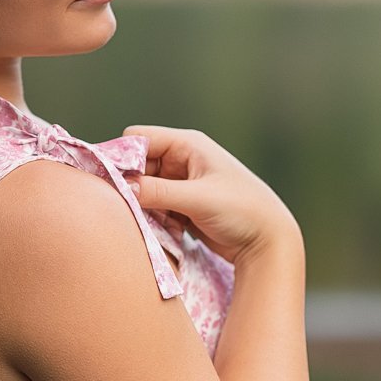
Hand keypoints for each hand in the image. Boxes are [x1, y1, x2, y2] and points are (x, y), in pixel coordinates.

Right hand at [119, 125, 303, 271]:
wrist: (268, 241)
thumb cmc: (242, 211)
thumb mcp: (198, 199)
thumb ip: (158, 192)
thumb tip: (122, 188)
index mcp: (188, 145)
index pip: (138, 139)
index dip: (122, 157)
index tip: (112, 183)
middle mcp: (183, 159)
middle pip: (138, 165)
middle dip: (132, 186)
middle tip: (129, 209)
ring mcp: (182, 183)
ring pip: (144, 189)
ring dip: (143, 206)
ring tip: (155, 223)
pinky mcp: (183, 205)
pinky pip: (154, 206)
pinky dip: (154, 218)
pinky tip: (168, 231)